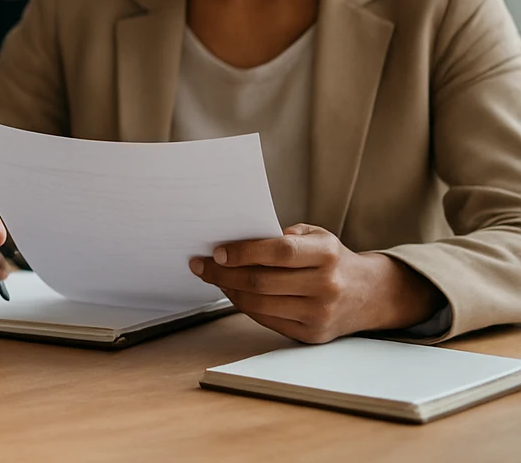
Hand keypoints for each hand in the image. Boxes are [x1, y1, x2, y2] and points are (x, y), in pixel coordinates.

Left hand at [190, 224, 442, 342]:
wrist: (369, 294)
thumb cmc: (332, 259)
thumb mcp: (317, 236)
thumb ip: (282, 235)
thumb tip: (236, 241)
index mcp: (327, 254)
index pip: (279, 252)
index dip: (243, 252)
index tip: (216, 251)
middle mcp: (326, 285)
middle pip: (262, 281)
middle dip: (224, 273)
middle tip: (201, 265)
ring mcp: (319, 313)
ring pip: (259, 303)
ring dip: (229, 290)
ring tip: (213, 277)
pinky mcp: (311, 334)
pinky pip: (266, 319)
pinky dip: (243, 305)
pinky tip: (233, 292)